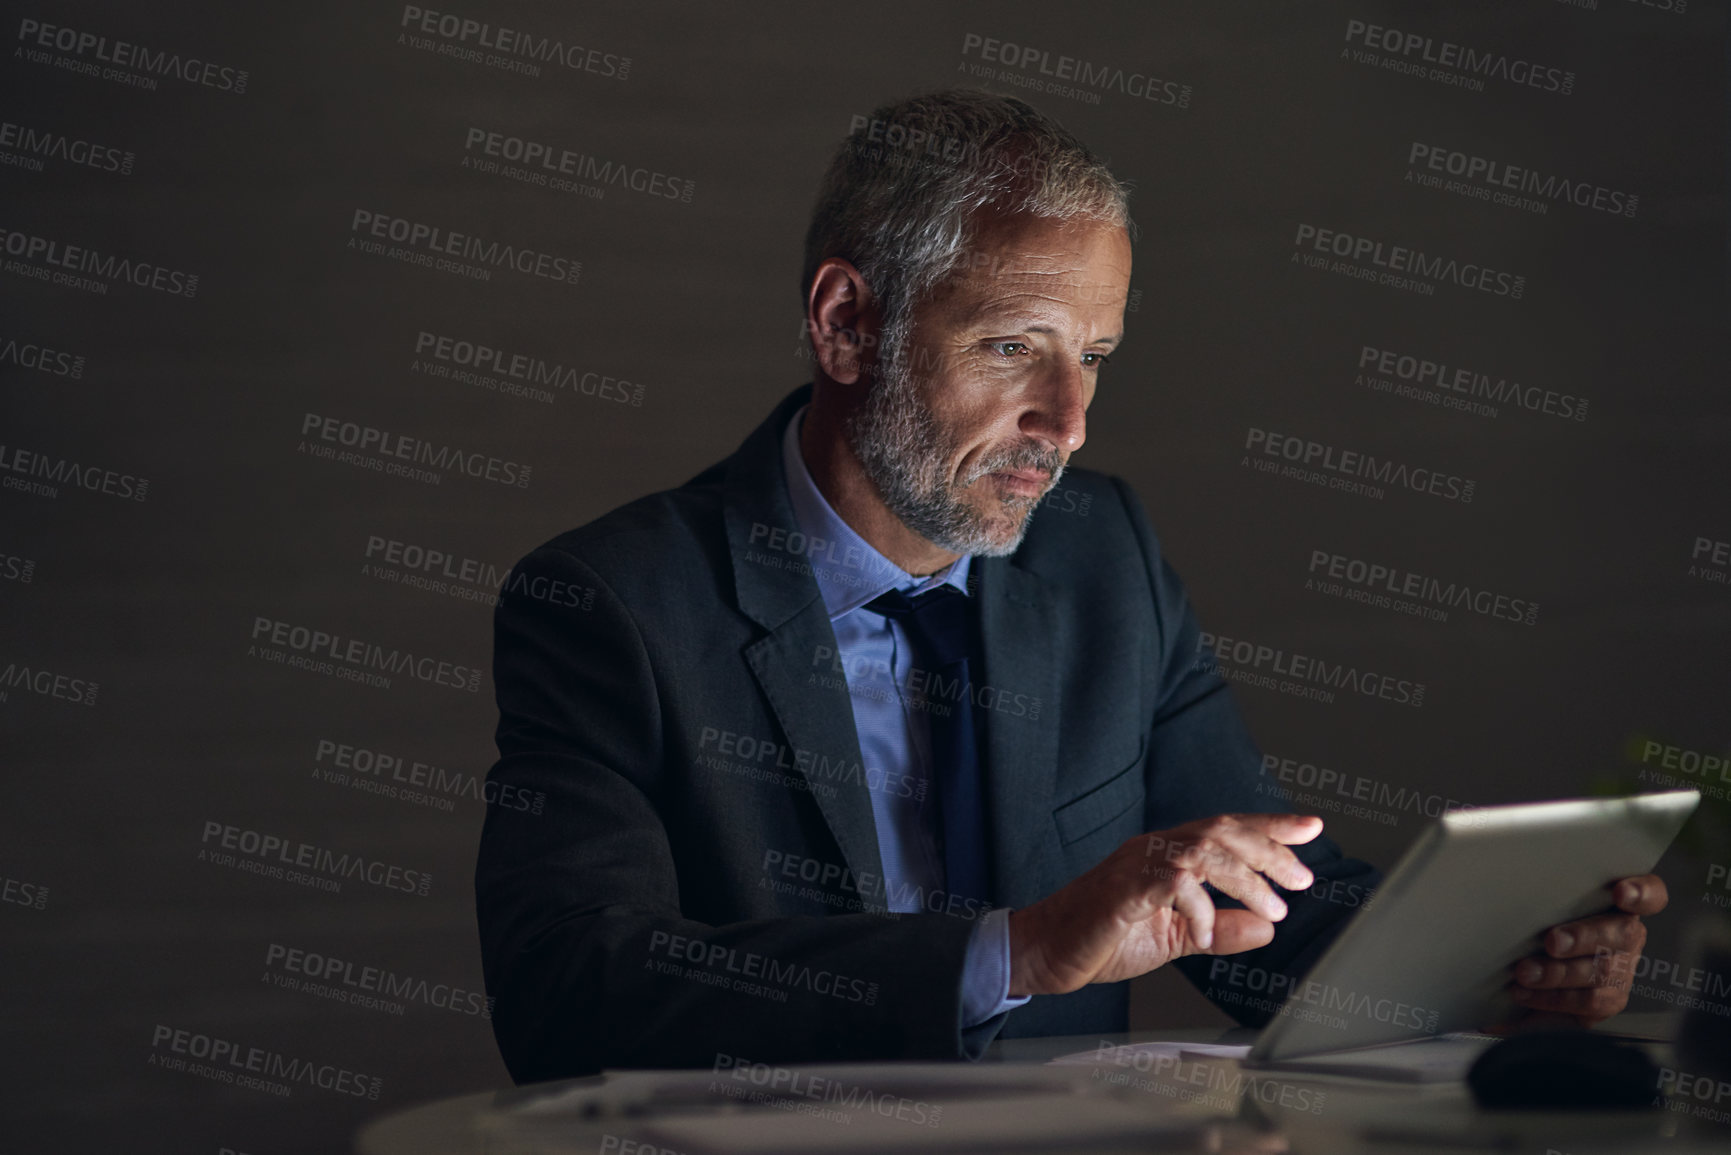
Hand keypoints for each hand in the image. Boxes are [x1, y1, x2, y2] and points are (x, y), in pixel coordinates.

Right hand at [1006, 814, 1321, 996]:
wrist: (1044, 950)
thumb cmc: (1101, 938)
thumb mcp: (1174, 938)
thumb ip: (1218, 930)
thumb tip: (1265, 928)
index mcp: (1166, 855)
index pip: (1226, 830)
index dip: (1270, 826)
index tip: (1311, 827)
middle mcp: (1154, 850)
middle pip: (1221, 830)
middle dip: (1269, 849)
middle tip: (1301, 878)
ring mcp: (1137, 866)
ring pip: (1203, 850)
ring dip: (1246, 878)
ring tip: (1273, 908)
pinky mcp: (1122, 892)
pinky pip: (1172, 884)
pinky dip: (1201, 908)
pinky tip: (1209, 933)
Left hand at [1506, 874, 1667, 1026]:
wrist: (1533, 976)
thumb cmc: (1538, 927)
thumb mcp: (1542, 903)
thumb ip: (1540, 890)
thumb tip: (1502, 861)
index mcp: (1618, 904)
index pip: (1650, 894)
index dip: (1642, 892)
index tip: (1621, 892)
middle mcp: (1626, 936)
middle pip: (1622, 933)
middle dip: (1584, 937)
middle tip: (1552, 941)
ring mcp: (1622, 970)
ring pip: (1602, 971)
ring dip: (1559, 973)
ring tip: (1526, 972)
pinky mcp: (1609, 1000)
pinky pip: (1587, 1001)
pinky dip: (1552, 998)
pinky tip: (1526, 992)